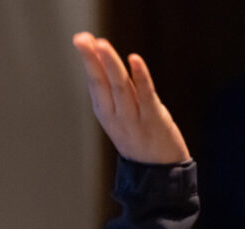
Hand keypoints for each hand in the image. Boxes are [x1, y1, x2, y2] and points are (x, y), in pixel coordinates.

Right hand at [72, 31, 190, 163]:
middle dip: (92, 59)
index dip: (89, 61)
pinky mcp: (154, 119)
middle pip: (102, 83)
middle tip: (83, 38)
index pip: (95, 83)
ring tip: (102, 45)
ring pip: (120, 87)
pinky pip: (145, 95)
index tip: (83, 39)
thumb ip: (117, 92)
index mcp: (106, 113)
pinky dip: (140, 76)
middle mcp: (116, 116)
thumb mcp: (123, 117)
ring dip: (111, 65)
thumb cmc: (142, 139)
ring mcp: (134, 118)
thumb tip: (107, 62)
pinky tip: (134, 59)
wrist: (161, 174)